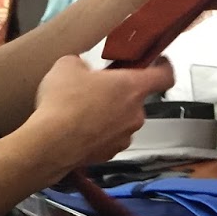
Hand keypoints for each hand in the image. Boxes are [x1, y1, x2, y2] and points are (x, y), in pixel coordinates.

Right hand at [24, 54, 173, 174]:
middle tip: (97, 88)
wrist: (52, 143)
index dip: (164, 67)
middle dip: (118, 93)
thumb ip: (82, 63)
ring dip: (108, 114)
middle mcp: (135, 113)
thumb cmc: (64, 104)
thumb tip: (80, 69)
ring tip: (82, 111)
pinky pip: (109, 138)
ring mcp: (125, 135)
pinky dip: (98, 133)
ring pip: (122, 120)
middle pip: (136, 99)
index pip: (164, 76)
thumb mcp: (67, 66)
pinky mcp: (111, 152)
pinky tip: (79, 128)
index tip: (161, 63)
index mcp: (131, 86)